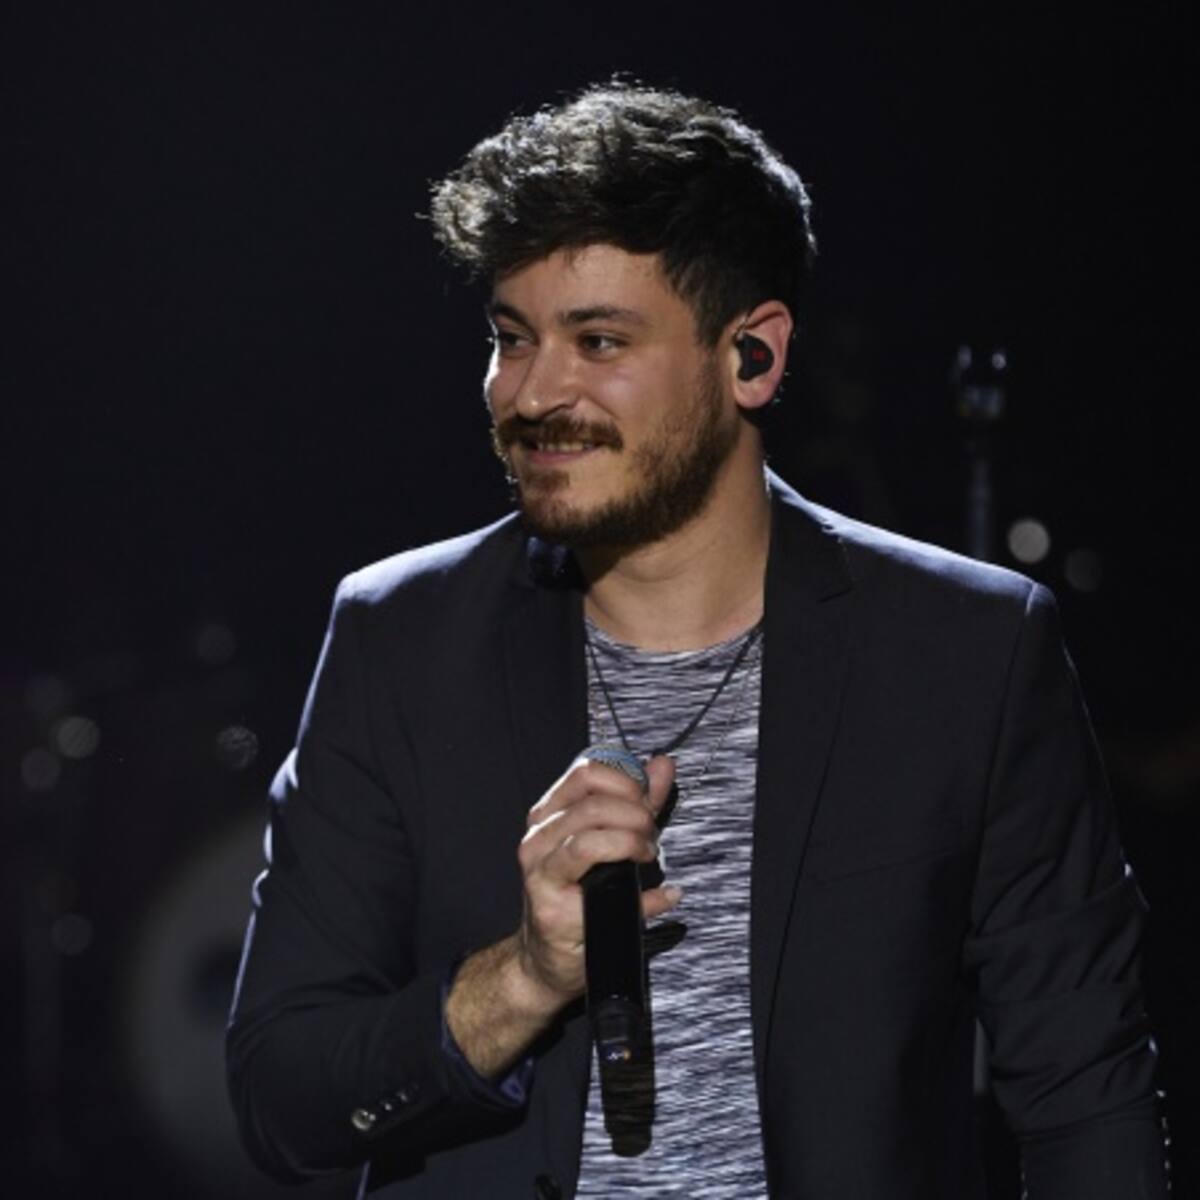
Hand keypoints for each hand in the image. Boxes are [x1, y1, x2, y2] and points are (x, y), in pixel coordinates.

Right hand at [515, 753, 679, 1006]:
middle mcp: (539, 834)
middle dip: (634, 814)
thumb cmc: (582, 896)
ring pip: (588, 836)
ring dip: (631, 842)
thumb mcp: (614, 838)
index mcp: (551, 811)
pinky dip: (641, 891)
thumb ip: (639, 801)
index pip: (587, 772)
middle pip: (592, 802)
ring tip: (648, 855)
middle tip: (651, 833)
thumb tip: (663, 765)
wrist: (551, 955)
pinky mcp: (548, 903)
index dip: (626, 779)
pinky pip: (597, 885)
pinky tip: (661, 895)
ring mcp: (539, 868)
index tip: (647, 799)